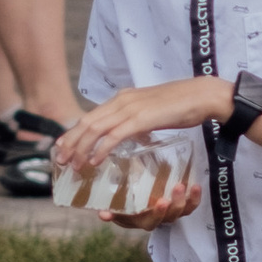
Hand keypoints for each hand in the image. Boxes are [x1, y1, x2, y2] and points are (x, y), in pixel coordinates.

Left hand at [52, 75, 228, 216]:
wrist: (202, 95)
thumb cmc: (180, 105)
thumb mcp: (151, 112)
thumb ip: (137, 121)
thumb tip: (129, 134)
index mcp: (122, 98)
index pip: (91, 116)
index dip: (73, 132)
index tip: (61, 147)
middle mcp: (121, 101)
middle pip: (87, 122)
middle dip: (70, 143)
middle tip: (59, 161)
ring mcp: (130, 109)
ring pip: (96, 129)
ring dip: (81, 148)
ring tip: (73, 165)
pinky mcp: (141, 118)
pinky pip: (115, 135)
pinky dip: (101, 149)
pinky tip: (95, 161)